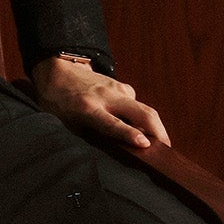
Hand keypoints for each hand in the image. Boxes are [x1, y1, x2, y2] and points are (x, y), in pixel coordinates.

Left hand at [30, 55, 171, 151]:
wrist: (57, 71)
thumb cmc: (59, 103)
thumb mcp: (68, 124)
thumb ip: (89, 136)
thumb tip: (115, 153)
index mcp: (87, 108)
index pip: (112, 123)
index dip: (129, 134)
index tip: (145, 144)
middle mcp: (105, 97)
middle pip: (142, 112)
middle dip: (159, 131)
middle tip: (167, 149)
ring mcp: (115, 88)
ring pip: (143, 108)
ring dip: (154, 126)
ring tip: (160, 143)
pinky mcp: (121, 86)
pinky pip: (136, 103)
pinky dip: (141, 116)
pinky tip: (140, 126)